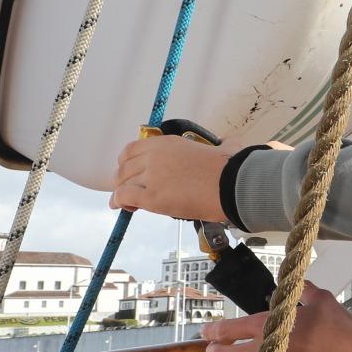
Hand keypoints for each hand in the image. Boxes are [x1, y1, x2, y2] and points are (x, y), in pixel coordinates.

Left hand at [109, 134, 234, 220]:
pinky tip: (121, 207)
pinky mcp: (151, 196)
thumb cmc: (230, 170)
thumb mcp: (221, 148)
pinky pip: (124, 196)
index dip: (128, 161)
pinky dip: (119, 201)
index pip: (134, 149)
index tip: (131, 170)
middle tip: (129, 190)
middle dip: (124, 179)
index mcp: (168, 143)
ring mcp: (151, 176)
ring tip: (126, 202)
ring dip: (122, 192)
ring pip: (123, 182)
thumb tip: (231, 143)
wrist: (230, 186)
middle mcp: (155, 156)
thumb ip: (221, 144)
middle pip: (125, 167)